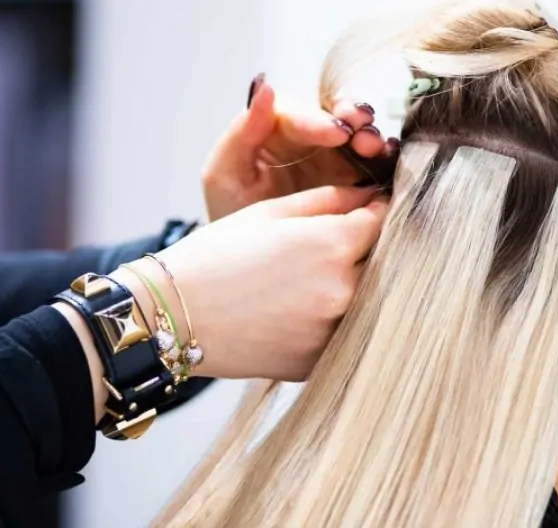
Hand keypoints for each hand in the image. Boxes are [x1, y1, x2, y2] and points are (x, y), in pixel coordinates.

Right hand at [115, 185, 387, 381]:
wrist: (171, 316)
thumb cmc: (217, 255)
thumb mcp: (272, 211)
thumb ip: (331, 200)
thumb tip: (371, 195)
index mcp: (332, 244)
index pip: (384, 220)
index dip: (378, 211)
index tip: (371, 210)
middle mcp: (342, 289)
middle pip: (386, 262)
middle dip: (373, 250)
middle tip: (348, 245)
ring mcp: (333, 331)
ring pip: (372, 301)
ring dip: (361, 287)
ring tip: (320, 279)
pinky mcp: (320, 362)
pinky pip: (348, 335)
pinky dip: (339, 321)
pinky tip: (307, 311)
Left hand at [201, 74, 397, 220]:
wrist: (248, 264)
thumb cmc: (231, 215)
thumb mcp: (224, 175)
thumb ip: (241, 133)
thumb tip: (266, 87)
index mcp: (277, 130)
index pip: (301, 115)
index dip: (320, 121)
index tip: (336, 133)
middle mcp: (311, 139)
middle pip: (338, 118)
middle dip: (354, 121)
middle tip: (363, 136)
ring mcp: (336, 160)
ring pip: (360, 138)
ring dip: (372, 139)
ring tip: (377, 149)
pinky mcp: (356, 183)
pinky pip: (375, 167)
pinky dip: (386, 163)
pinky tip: (391, 166)